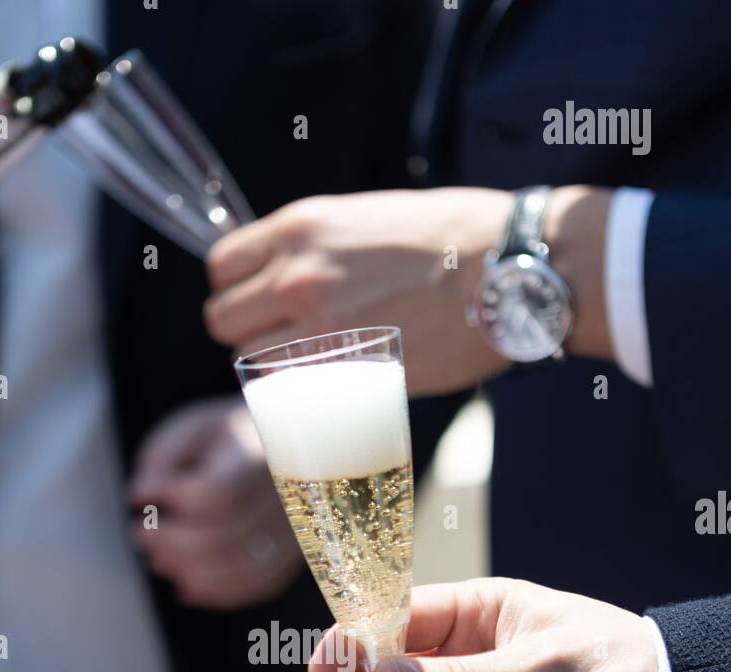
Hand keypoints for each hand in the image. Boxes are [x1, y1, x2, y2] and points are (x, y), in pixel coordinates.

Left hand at [128, 396, 302, 608]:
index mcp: (260, 452)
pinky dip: (216, 592)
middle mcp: (286, 493)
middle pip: (226, 537)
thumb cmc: (228, 439)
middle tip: (140, 535)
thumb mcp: (190, 429)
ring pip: (242, 567)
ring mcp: (296, 527)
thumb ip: (160, 459)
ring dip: (189, 572)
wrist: (284, 448)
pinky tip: (185, 586)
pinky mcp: (295, 552)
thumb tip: (140, 497)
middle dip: (171, 543)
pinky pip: (259, 584)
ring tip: (158, 560)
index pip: (218, 492)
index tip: (148, 495)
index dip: (175, 501)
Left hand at [204, 186, 612, 395]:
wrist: (508, 268)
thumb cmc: (455, 235)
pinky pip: (290, 395)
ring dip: (270, 368)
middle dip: (245, 332)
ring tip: (308, 366)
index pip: (222, 265)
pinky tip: (328, 387)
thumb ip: (319, 244)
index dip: (236, 288)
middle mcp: (296, 275)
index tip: (259, 300)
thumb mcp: (368, 216)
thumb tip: (292, 271)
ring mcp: (317, 327)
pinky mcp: (344, 373)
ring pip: (249, 363)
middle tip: (281, 339)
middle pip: (222, 319)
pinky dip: (299, 397)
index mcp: (301, 227)